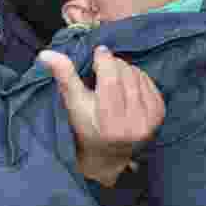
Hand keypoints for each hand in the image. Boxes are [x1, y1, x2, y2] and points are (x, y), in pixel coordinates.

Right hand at [40, 46, 165, 185]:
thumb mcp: (73, 104)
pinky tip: (126, 88)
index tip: (99, 52)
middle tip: (102, 70)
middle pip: (125, 73)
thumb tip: (46, 54)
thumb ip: (64, 77)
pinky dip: (136, 77)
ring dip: (124, 70)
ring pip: (137, 73)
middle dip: (113, 65)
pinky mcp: (159, 113)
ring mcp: (150, 120)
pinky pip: (148, 80)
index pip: (111, 79)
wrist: (109, 153)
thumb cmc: (86, 126)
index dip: (105, 60)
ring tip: (113, 81)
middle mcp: (134, 124)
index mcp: (110, 123)